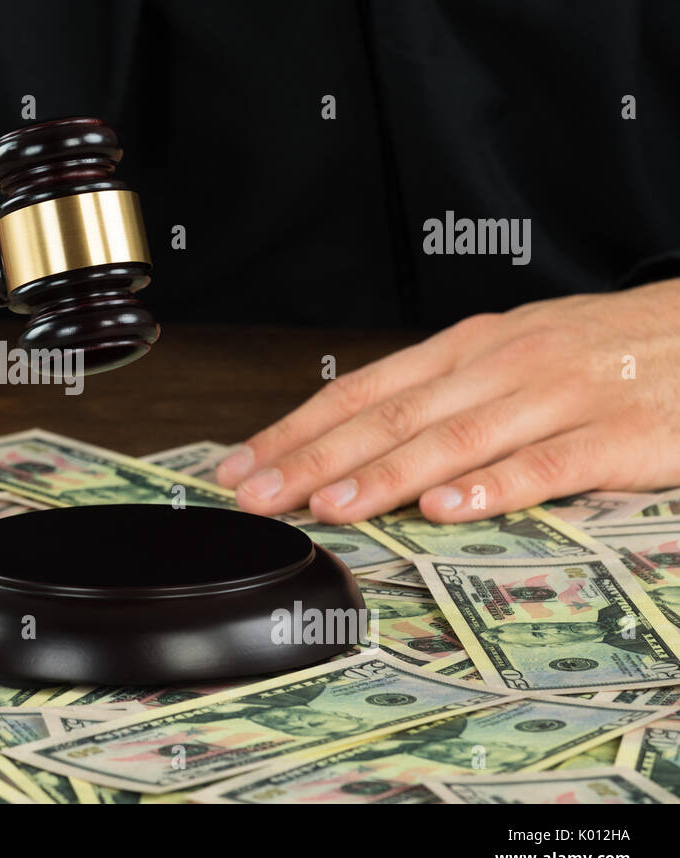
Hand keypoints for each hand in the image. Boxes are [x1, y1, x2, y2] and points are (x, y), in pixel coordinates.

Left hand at [217, 278, 679, 523]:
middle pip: (390, 417)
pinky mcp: (615, 434)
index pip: (360, 390)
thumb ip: (442, 392)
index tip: (242, 467)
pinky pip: (545, 463)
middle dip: (314, 459)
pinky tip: (448, 509)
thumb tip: (357, 439)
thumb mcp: (511, 353)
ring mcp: (556, 396)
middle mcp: (498, 365)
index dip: (296, 430)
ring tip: (330, 506)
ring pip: (453, 439)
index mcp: (466, 348)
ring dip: (385, 476)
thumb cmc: (601, 349)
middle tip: (258, 497)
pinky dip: (492, 487)